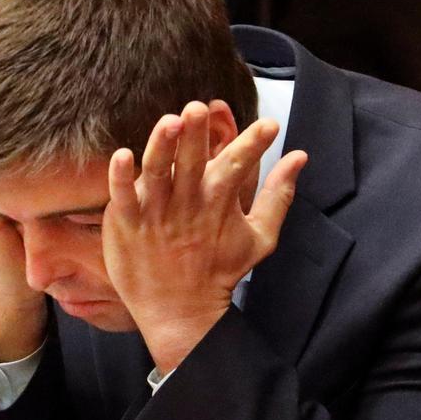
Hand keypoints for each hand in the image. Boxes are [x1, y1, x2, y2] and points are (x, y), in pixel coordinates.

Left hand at [103, 101, 306, 373]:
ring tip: (169, 122)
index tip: (270, 124)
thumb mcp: (260, 236)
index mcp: (218, 201)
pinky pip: (122, 196)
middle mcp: (188, 202)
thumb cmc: (219, 271)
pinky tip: (122, 155)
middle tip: (198, 107)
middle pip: (193, 161)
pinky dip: (121, 177)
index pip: (239, 163)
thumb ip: (278, 195)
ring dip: (162, 146)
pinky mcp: (127, 224)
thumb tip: (299, 157)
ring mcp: (156, 213)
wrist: (180, 312)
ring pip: (158, 172)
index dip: (255, 142)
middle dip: (197, 133)